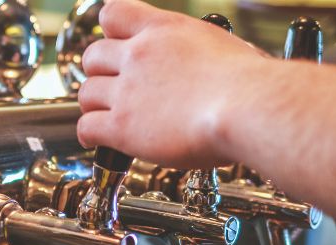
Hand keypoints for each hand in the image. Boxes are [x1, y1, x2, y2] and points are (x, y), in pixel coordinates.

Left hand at [77, 0, 270, 168]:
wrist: (248, 106)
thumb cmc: (248, 83)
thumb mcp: (219, 45)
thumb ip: (194, 52)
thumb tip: (203, 67)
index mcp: (163, 29)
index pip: (114, 13)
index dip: (111, 32)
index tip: (116, 44)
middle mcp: (139, 55)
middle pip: (93, 56)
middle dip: (100, 72)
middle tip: (112, 86)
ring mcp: (127, 91)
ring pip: (86, 93)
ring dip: (94, 105)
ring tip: (105, 115)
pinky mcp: (122, 126)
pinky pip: (87, 127)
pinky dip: (88, 135)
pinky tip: (95, 139)